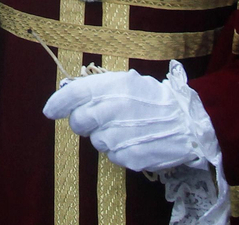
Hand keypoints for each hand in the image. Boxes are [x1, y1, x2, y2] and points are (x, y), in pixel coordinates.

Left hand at [42, 64, 211, 172]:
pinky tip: (134, 140)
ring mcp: (122, 136)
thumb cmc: (155, 99)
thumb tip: (68, 94)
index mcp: (114, 86)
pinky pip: (112, 156)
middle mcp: (115, 110)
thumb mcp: (128, 82)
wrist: (188, 123)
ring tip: (125, 128)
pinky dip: (118, 150)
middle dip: (82, 121)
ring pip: (96, 141)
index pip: (75, 93)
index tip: (50, 111)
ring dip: (103, 136)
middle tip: (96, 119)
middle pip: (79, 121)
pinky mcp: (130, 157)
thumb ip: (99, 88)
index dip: (58, 102)